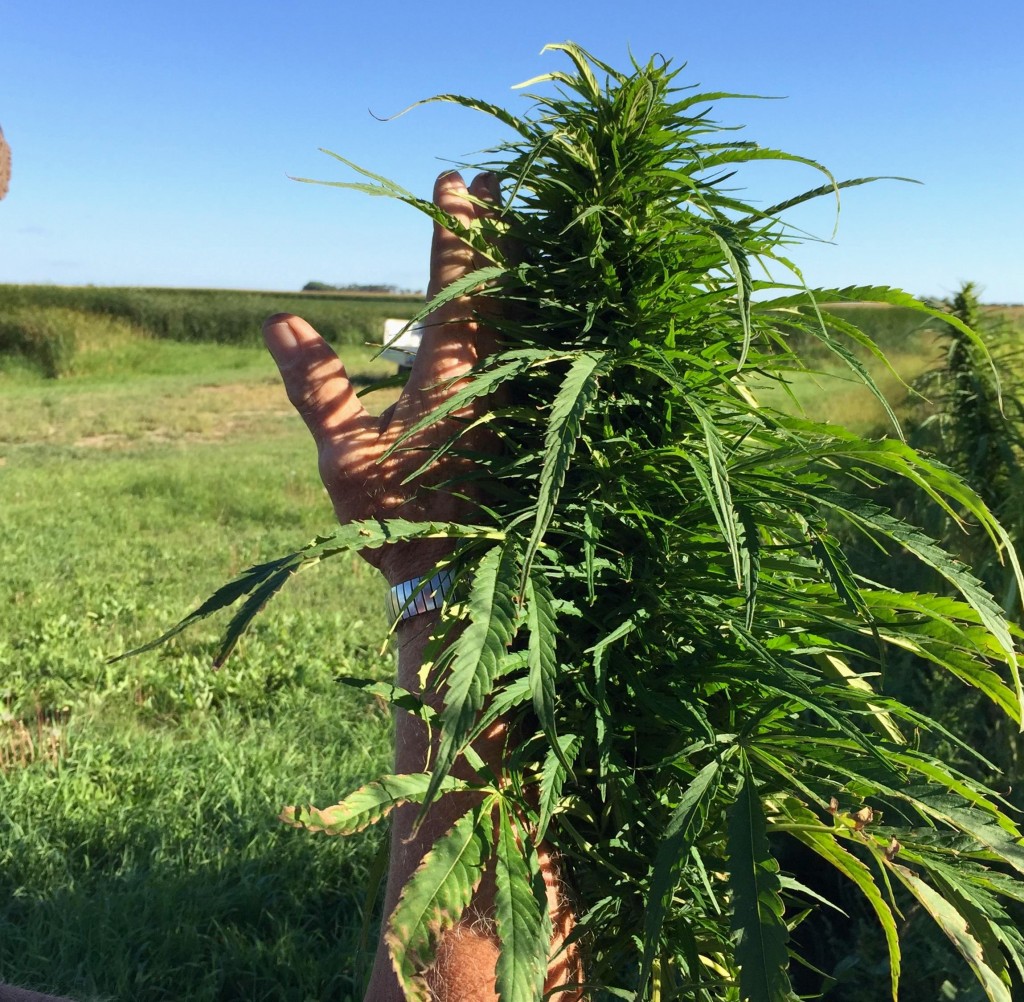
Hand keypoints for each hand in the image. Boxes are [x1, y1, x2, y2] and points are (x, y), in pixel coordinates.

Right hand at [263, 170, 500, 584]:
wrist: (455, 577)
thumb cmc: (393, 520)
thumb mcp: (342, 456)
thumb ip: (315, 385)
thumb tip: (280, 320)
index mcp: (447, 376)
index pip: (453, 283)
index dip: (454, 228)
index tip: (455, 179)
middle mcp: (494, 378)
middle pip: (503, 287)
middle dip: (498, 230)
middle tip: (500, 183)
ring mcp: (517, 401)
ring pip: (527, 316)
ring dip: (521, 266)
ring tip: (520, 225)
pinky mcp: (528, 424)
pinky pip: (536, 352)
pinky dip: (534, 315)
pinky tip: (535, 304)